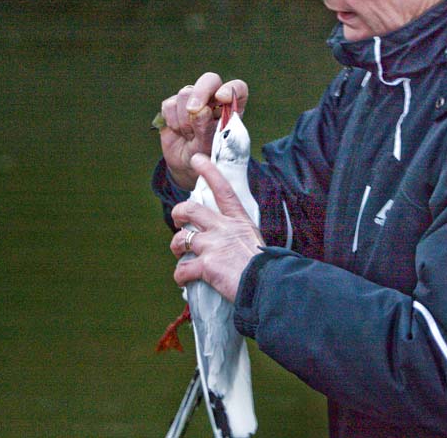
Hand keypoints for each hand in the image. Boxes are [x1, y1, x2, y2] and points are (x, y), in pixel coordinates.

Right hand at [159, 72, 248, 189]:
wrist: (188, 166)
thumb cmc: (207, 157)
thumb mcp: (211, 148)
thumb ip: (208, 129)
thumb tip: (200, 110)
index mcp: (232, 107)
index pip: (238, 88)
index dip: (230, 89)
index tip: (222, 98)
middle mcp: (214, 99)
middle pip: (209, 80)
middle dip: (200, 93)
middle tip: (193, 110)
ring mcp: (193, 100)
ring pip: (185, 93)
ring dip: (184, 118)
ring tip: (189, 135)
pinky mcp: (174, 105)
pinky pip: (169, 104)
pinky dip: (172, 120)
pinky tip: (178, 132)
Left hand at [170, 154, 263, 301]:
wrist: (269, 285)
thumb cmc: (267, 268)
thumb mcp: (255, 242)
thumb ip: (239, 238)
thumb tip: (230, 246)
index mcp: (239, 221)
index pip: (223, 189)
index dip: (209, 172)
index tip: (198, 159)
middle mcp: (223, 229)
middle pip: (191, 210)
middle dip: (178, 213)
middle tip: (178, 220)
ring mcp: (213, 245)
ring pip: (181, 239)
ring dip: (177, 248)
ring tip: (181, 257)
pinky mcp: (206, 265)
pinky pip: (182, 270)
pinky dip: (180, 277)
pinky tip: (185, 281)